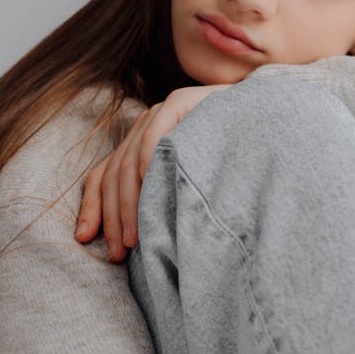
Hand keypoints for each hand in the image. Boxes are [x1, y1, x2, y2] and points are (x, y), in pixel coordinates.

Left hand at [74, 85, 230, 261]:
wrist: (271, 121)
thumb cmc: (235, 162)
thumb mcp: (190, 188)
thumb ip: (163, 202)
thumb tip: (134, 242)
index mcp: (140, 145)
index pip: (103, 175)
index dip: (92, 208)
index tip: (83, 239)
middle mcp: (144, 126)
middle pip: (113, 174)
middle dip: (114, 217)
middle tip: (121, 252)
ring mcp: (161, 112)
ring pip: (128, 160)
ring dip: (130, 203)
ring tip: (135, 236)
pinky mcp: (180, 101)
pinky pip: (154, 134)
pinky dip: (147, 160)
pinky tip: (149, 187)